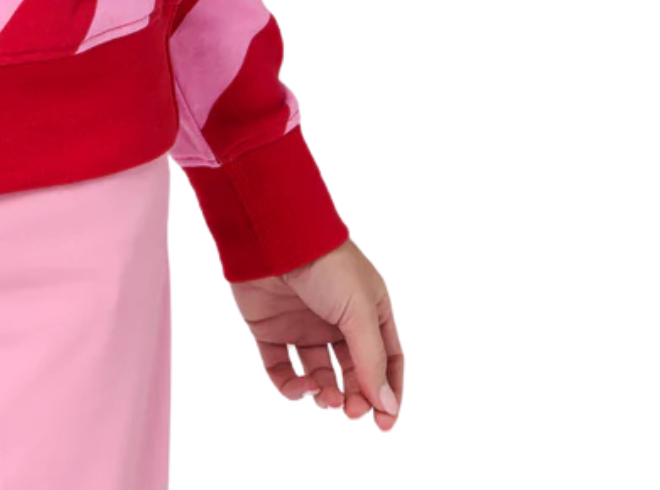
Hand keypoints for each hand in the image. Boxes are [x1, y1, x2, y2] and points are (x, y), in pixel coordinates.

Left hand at [229, 237, 402, 429]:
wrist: (273, 237)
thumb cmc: (327, 265)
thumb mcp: (360, 311)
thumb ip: (372, 360)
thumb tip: (387, 406)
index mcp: (368, 310)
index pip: (387, 359)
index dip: (388, 392)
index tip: (384, 423)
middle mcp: (337, 320)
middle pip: (354, 372)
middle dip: (355, 396)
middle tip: (351, 413)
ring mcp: (303, 325)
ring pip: (319, 375)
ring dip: (325, 393)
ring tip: (326, 396)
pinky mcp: (271, 329)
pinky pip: (282, 368)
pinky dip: (291, 386)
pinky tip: (301, 386)